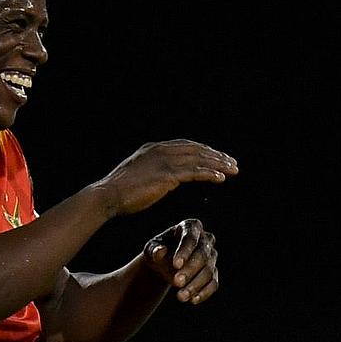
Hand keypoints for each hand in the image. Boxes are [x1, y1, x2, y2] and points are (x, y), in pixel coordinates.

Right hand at [97, 139, 237, 215]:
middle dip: (216, 156)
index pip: (186, 145)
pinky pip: (194, 172)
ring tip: (233, 170)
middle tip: (232, 163)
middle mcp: (160, 150)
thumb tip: (163, 178)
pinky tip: (221, 178)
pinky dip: (209, 174)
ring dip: (218, 164)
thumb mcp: (137, 174)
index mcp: (153, 148)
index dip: (204, 150)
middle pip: (196, 149)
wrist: (107, 195)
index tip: (217, 157)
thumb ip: (152, 171)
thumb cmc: (119, 191)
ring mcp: (163, 161)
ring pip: (198, 159)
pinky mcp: (166, 175)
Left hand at [144, 218, 218, 303]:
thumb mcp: (151, 249)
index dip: (184, 251)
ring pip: (208, 271)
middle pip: (202, 255)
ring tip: (180, 296)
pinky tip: (193, 300)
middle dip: (190, 270)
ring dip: (195, 285)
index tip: (175, 265)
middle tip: (176, 282)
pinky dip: (204, 292)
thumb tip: (160, 251)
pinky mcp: (213, 273)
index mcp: (190, 227)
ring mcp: (212, 256)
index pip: (190, 237)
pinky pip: (213, 283)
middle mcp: (205, 239)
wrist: (163, 263)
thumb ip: (154, 249)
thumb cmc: (157, 251)